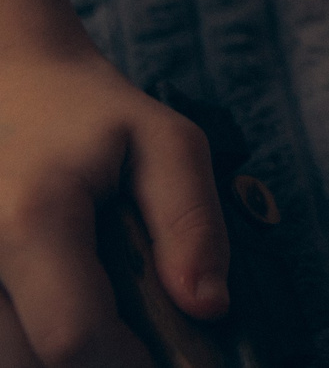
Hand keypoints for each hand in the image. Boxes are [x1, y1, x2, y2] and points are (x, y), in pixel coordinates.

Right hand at [0, 42, 225, 367]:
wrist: (13, 87)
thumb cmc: (91, 114)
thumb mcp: (168, 143)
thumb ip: (192, 223)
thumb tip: (209, 307)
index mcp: (30, 220)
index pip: (74, 338)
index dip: (130, 362)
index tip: (172, 358)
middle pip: (33, 364)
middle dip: (98, 361)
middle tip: (139, 337)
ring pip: (7, 361)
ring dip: (56, 354)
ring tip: (100, 314)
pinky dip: (28, 337)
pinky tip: (61, 306)